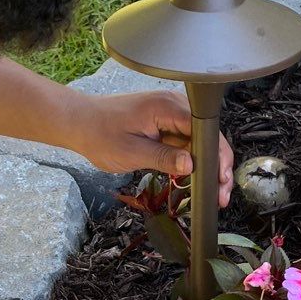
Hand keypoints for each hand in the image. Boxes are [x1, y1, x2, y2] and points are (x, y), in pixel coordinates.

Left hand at [74, 91, 235, 206]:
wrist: (79, 123)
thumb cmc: (99, 134)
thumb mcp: (132, 152)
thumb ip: (164, 158)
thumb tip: (192, 166)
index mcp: (167, 107)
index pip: (205, 131)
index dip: (217, 157)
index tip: (221, 180)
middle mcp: (174, 105)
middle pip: (208, 135)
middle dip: (217, 165)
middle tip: (220, 194)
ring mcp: (170, 113)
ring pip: (199, 141)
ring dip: (206, 165)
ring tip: (212, 192)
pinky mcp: (165, 122)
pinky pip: (185, 141)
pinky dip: (192, 160)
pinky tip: (195, 179)